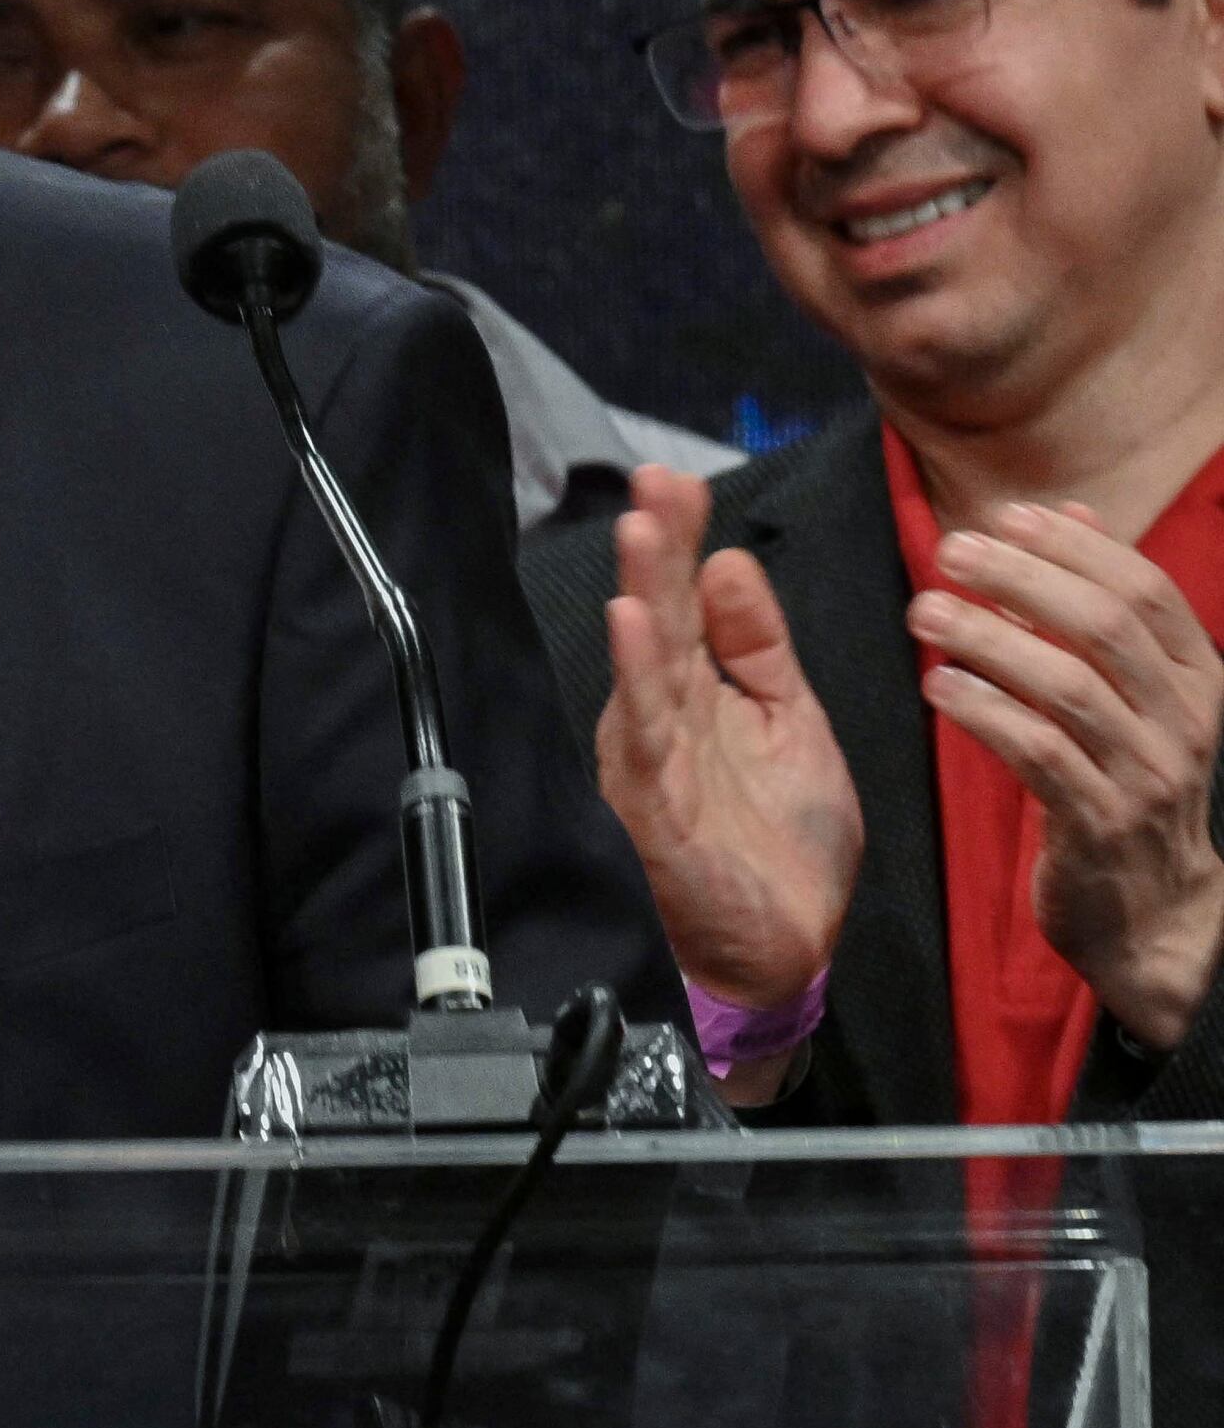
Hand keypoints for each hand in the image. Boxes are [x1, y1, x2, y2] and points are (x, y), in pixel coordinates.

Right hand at [595, 463, 858, 1036]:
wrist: (784, 949)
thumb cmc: (781, 844)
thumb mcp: (791, 722)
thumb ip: (761, 648)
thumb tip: (734, 561)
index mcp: (699, 696)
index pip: (689, 602)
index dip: (685, 540)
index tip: (682, 478)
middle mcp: (664, 721)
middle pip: (660, 620)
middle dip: (657, 549)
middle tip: (654, 481)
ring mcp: (654, 763)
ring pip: (644, 667)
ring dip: (643, 596)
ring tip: (643, 533)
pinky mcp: (657, 808)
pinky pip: (644, 733)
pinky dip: (638, 676)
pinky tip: (635, 625)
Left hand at [913, 499, 1223, 1053]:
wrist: (1153, 910)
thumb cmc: (1124, 780)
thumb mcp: (1131, 692)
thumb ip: (1097, 606)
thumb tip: (1068, 510)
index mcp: (1195, 676)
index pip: (1144, 589)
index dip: (1074, 547)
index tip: (1004, 516)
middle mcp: (1184, 718)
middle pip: (1106, 627)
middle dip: (1026, 580)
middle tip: (949, 552)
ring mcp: (1147, 772)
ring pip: (1071, 688)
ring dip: (991, 642)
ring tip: (925, 613)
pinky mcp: (1099, 823)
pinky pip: (1040, 756)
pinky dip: (986, 714)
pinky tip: (939, 687)